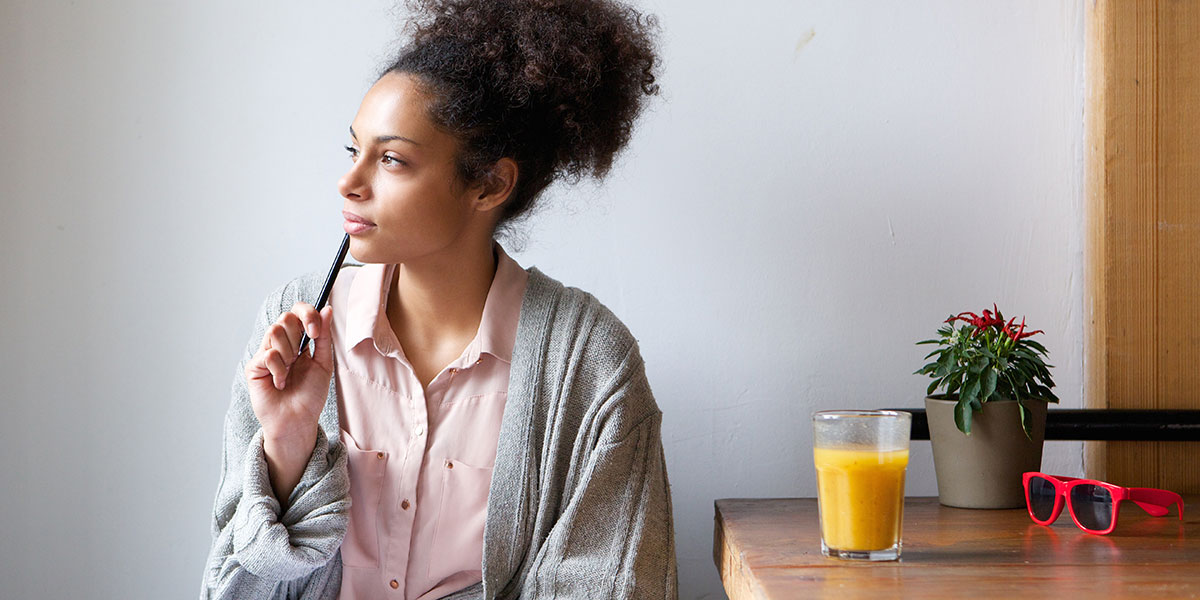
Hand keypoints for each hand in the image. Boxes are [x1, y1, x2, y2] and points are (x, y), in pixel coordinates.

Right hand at [245, 303, 334, 448]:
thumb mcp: (323, 363)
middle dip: (298, 334)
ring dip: (288, 352)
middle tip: (301, 355)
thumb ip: (324, 336)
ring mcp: (265, 353)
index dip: (306, 314)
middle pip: (285, 317)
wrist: (298, 420)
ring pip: (274, 331)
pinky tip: (280, 383)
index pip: (297, 312)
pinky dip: (279, 369)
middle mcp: (280, 344)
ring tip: (290, 370)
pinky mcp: (254, 367)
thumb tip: (327, 308)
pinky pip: (268, 354)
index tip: (315, 331)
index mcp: (298, 340)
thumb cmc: (310, 395)